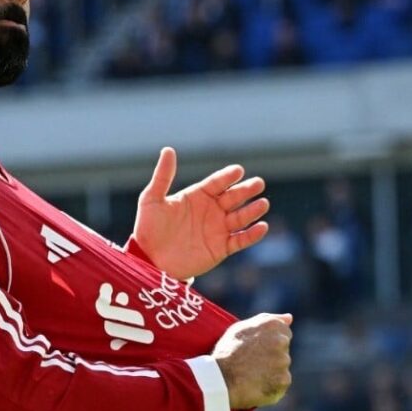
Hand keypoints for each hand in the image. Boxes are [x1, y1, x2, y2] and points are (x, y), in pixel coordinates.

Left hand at [133, 147, 268, 278]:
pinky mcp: (221, 248)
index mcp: (197, 196)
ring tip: (263, 204)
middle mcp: (211, 210)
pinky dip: (252, 235)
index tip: (238, 170)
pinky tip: (261, 227)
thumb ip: (163, 176)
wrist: (150, 260)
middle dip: (246, 190)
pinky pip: (240, 240)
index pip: (216, 183)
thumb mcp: (152, 199)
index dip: (227, 177)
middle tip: (258, 183)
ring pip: (240, 217)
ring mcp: (217, 229)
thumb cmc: (148, 228)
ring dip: (252, 211)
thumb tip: (168, 149)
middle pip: (233, 197)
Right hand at [212, 313, 292, 409]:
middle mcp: (281, 341)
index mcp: (272, 325)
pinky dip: (272, 385)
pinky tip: (257, 384)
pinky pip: (281, 383)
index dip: (269, 340)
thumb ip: (267, 319)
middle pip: (284, 349)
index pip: (284, 331)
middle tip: (253, 362)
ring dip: (272, 370)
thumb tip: (289, 318)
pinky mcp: (284, 380)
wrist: (221, 378)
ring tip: (252, 374)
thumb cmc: (228, 351)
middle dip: (273, 354)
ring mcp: (284, 361)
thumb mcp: (241, 328)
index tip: (258, 347)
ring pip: (282, 366)